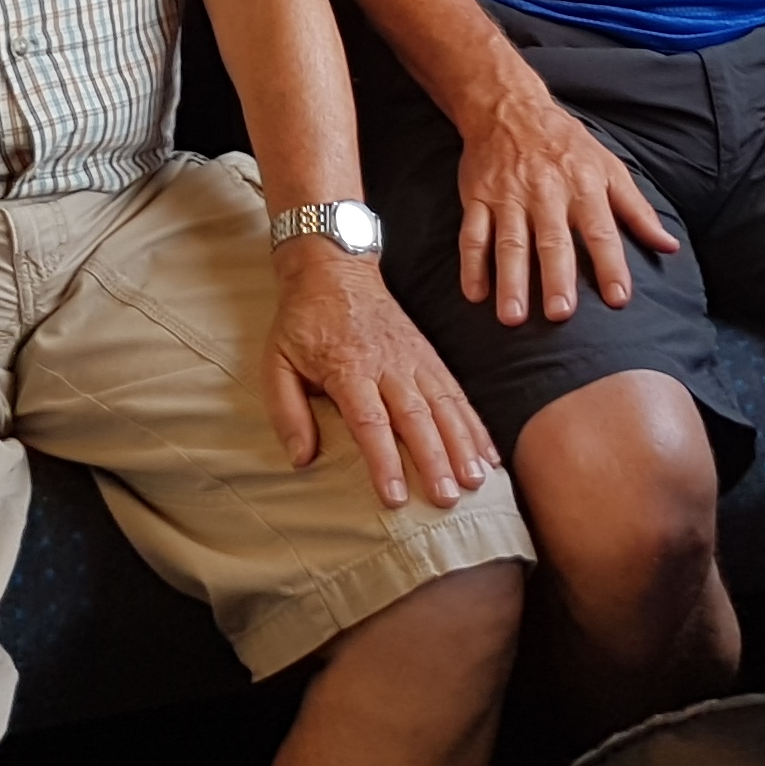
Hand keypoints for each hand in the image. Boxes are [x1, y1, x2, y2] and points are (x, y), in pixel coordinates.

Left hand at [262, 244, 495, 511]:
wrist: (334, 268)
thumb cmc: (302, 321)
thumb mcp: (276, 361)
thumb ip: (287, 411)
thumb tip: (301, 458)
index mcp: (348, 367)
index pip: (370, 421)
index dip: (384, 460)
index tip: (395, 496)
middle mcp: (388, 364)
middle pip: (416, 417)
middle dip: (435, 459)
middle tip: (448, 498)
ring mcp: (414, 358)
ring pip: (444, 405)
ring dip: (463, 444)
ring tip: (477, 480)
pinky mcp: (429, 355)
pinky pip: (456, 392)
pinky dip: (475, 424)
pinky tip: (489, 452)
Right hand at [454, 82, 675, 323]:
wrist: (509, 107)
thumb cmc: (566, 145)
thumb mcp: (609, 169)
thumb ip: (638, 211)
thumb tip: (669, 246)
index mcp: (583, 187)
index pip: (601, 231)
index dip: (611, 265)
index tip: (618, 299)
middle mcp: (546, 193)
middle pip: (552, 240)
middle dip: (556, 277)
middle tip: (560, 314)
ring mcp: (508, 196)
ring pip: (509, 242)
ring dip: (511, 280)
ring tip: (513, 317)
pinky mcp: (478, 198)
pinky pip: (473, 234)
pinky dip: (471, 265)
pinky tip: (475, 295)